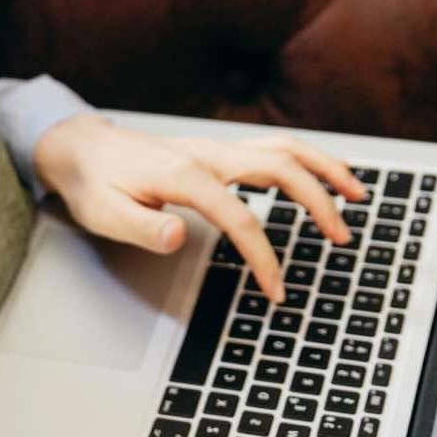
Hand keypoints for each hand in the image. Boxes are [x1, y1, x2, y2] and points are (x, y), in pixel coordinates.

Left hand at [32, 115, 365, 301]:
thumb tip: (178, 237)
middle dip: (316, 201)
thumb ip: (140, 228)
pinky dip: (305, 160)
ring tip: (357, 194)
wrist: (79, 147)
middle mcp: (207, 153)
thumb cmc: (92, 182)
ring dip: (323, 168)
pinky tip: (323, 176)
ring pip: (283, 148)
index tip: (276, 289)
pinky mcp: (217, 151)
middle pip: (278, 166)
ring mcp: (215, 148)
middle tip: (341, 237)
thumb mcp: (103, 213)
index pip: (239, 216)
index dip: (262, 255)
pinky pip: (271, 148)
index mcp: (183, 172)